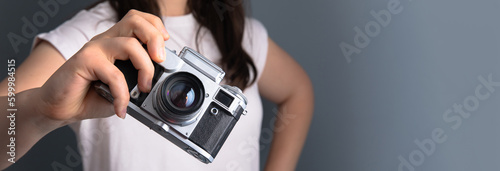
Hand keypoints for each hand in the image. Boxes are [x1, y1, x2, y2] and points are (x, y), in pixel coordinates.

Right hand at [35, 9, 168, 123]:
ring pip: (130, 45)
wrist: (59, 108)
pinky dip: (122, 95)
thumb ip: (138, 82)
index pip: (138, 19)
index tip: (163, 51)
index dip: (156, 28)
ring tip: (144, 89)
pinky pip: (114, 74)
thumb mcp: (122, 88)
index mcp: (115, 41)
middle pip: (136, 21)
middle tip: (161, 62)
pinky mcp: (84, 60)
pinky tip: (120, 108)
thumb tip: (158, 85)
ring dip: (145, 68)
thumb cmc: (89, 97)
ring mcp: (95, 48)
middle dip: (155, 39)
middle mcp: (105, 40)